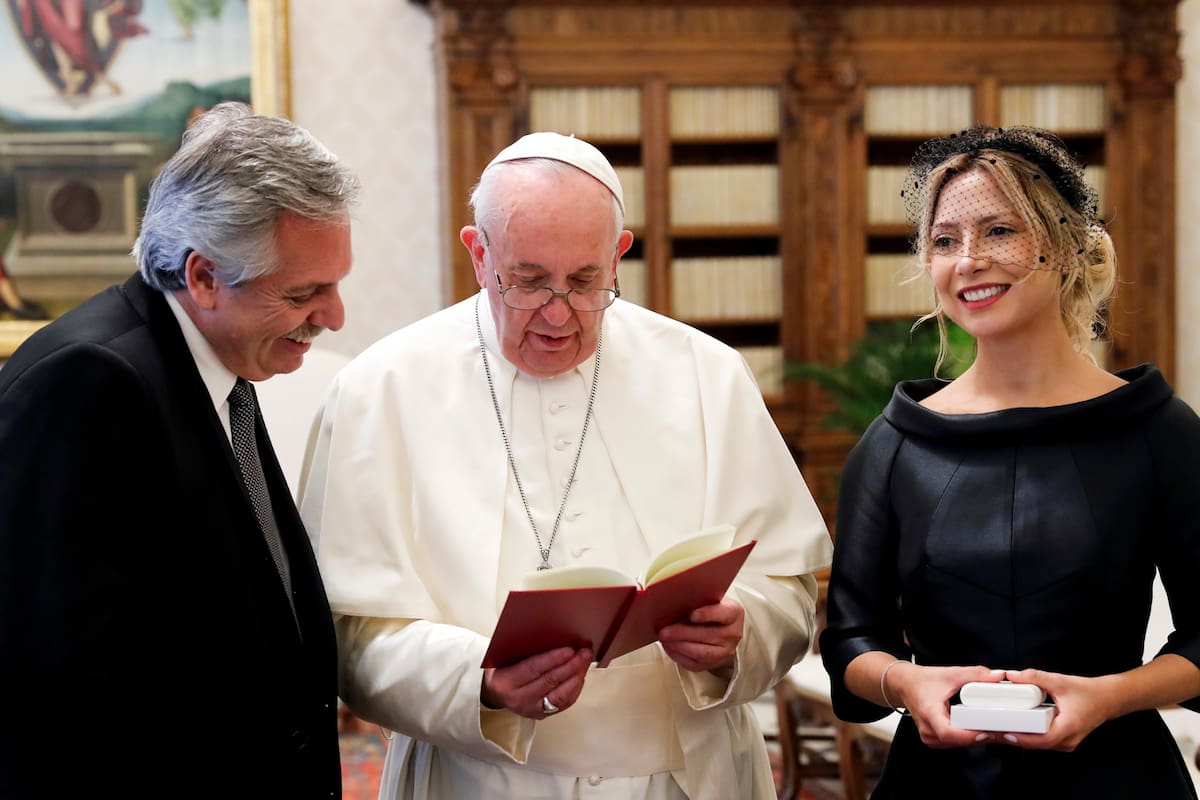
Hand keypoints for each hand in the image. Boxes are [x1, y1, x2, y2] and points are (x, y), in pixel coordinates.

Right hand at [481, 647, 591, 718]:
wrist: (495, 692)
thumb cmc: (502, 669)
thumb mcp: (506, 657)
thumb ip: (526, 650)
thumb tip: (555, 637)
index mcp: (506, 681)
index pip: (533, 668)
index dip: (553, 659)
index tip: (569, 649)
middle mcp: (519, 698)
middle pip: (550, 681)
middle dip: (571, 665)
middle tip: (584, 652)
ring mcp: (531, 709)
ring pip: (560, 695)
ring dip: (577, 676)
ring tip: (585, 661)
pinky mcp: (542, 715)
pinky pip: (564, 703)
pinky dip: (575, 688)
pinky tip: (580, 676)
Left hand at [658, 596, 743, 672]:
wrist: (721, 626)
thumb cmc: (711, 608)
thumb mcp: (710, 598)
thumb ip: (698, 598)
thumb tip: (672, 599)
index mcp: (734, 613)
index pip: (723, 614)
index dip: (707, 614)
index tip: (692, 614)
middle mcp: (733, 634)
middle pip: (708, 635)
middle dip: (683, 634)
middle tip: (664, 631)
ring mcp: (724, 651)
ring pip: (702, 653)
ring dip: (679, 646)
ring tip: (664, 639)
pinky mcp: (713, 664)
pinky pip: (695, 664)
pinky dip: (678, 655)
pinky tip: (668, 647)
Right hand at [890, 663, 1008, 748]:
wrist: (905, 685)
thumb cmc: (922, 681)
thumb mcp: (950, 673)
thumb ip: (975, 674)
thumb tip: (998, 676)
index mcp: (928, 713)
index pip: (948, 732)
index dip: (969, 735)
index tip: (986, 732)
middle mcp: (927, 729)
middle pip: (957, 741)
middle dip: (981, 737)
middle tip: (1003, 730)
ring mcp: (930, 737)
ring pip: (958, 745)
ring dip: (976, 739)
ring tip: (997, 732)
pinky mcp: (934, 739)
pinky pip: (955, 743)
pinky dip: (969, 739)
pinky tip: (982, 732)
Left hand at [989, 668, 1113, 751]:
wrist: (1108, 699)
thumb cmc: (1088, 692)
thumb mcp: (1059, 681)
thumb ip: (1035, 677)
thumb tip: (1011, 675)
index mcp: (1068, 728)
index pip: (1041, 739)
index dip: (1020, 737)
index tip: (1002, 732)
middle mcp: (1067, 740)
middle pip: (1035, 744)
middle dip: (1012, 738)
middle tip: (990, 731)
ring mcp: (1065, 743)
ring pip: (1037, 744)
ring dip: (1018, 738)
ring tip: (996, 730)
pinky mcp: (1063, 740)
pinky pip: (1042, 741)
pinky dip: (1027, 736)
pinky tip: (1012, 728)